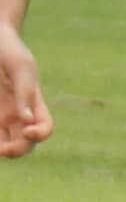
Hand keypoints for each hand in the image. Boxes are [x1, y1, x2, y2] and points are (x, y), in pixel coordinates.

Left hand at [0, 23, 51, 156]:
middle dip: (17, 151)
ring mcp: (3, 116)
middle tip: (2, 149)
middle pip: (26, 143)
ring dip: (2, 150)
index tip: (27, 130)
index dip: (40, 134)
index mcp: (34, 102)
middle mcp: (20, 114)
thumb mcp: (20, 67)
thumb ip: (24, 93)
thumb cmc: (9, 50)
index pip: (45, 128)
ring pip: (7, 144)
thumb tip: (26, 121)